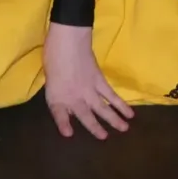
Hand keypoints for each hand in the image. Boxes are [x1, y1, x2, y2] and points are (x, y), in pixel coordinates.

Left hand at [42, 23, 132, 139]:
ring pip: (103, 109)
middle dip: (95, 128)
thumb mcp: (48, 76)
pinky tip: (129, 112)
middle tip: (105, 138)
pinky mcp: (100, 81)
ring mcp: (88, 90)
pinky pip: (111, 95)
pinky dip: (120, 104)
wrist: (68, 39)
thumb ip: (58, 91)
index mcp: (57, 97)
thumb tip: (66, 100)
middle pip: (86, 116)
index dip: (63, 125)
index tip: (69, 133)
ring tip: (124, 129)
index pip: (59, 115)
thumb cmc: (52, 55)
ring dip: (114, 120)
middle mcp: (73, 97)